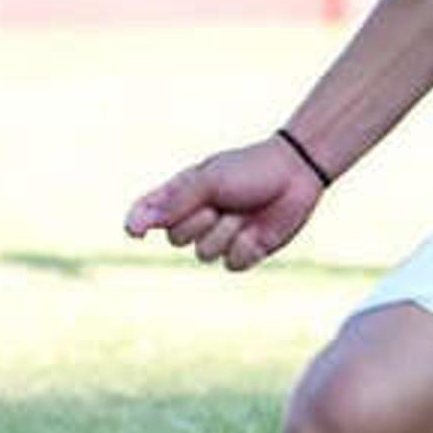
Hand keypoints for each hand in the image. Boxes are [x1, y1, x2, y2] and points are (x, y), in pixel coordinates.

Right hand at [123, 137, 326, 271]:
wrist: (296, 174)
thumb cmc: (250, 169)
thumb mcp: (209, 180)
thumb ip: (174, 202)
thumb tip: (138, 224)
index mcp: (182, 194)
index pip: (146, 213)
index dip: (137, 223)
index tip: (136, 231)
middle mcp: (197, 217)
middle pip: (176, 239)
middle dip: (198, 223)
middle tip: (221, 204)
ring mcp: (221, 236)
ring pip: (204, 254)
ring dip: (225, 233)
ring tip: (244, 213)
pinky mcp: (245, 252)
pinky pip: (232, 263)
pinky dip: (245, 246)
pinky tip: (258, 230)